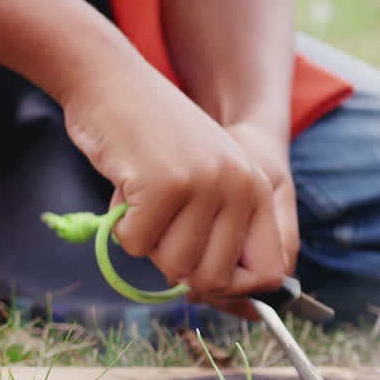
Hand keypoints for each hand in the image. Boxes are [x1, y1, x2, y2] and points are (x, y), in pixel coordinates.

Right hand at [62, 63, 286, 302]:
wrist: (110, 82)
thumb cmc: (148, 138)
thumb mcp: (202, 178)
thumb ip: (219, 228)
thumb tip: (217, 296)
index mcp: (258, 187)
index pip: (268, 273)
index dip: (230, 289)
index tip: (198, 278)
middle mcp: (240, 186)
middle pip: (213, 279)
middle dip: (176, 264)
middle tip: (159, 226)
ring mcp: (204, 185)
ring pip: (173, 267)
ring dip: (146, 242)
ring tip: (142, 199)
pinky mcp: (163, 186)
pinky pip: (134, 245)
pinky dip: (120, 227)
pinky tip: (123, 187)